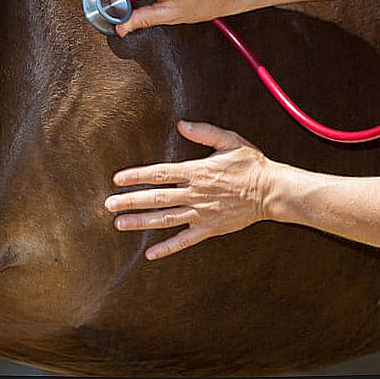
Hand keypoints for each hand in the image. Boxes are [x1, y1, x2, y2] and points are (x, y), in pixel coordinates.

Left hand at [104, 121, 269, 258]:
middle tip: (108, 204)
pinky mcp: (209, 228)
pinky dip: (167, 248)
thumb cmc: (251, 164)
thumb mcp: (230, 141)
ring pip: (165, 219)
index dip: (137, 176)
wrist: (271, 191)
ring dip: (141, 222)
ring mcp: (201, 213)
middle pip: (157, 198)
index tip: (118, 179)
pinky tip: (150, 253)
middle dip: (130, 201)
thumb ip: (205, 132)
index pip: (160, 173)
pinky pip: (185, 240)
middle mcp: (195, 193)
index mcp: (197, 171)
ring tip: (120, 224)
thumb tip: (182, 125)